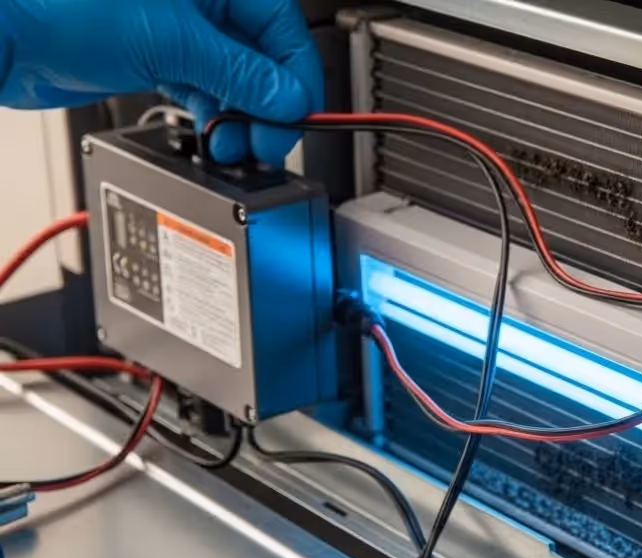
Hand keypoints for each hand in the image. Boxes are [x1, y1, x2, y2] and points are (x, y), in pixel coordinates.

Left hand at [0, 0, 320, 163]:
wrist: (0, 34)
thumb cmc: (60, 4)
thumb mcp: (172, 42)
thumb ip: (240, 74)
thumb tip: (288, 98)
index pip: (281, 25)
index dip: (294, 74)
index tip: (297, 114)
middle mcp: (197, 1)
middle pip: (260, 56)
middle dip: (267, 104)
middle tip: (266, 140)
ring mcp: (173, 30)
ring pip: (232, 79)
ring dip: (240, 118)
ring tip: (233, 145)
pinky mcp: (151, 59)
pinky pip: (201, 91)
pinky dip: (212, 117)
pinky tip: (213, 136)